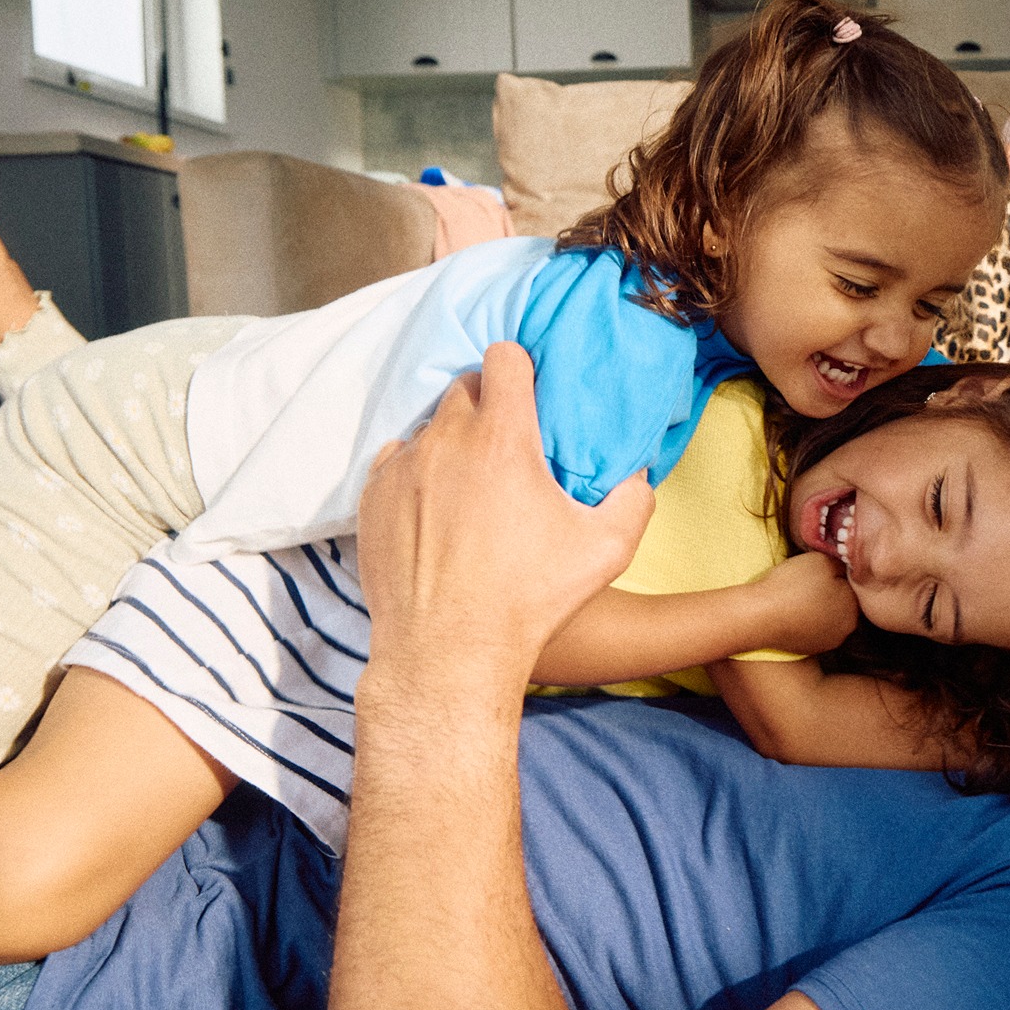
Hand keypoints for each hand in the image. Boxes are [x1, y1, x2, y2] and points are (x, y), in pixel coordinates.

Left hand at [355, 342, 653, 701]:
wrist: (447, 651)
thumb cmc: (528, 600)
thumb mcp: (606, 551)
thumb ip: (634, 499)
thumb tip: (637, 476)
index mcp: (502, 438)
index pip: (504, 357)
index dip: (520, 369)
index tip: (529, 395)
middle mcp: (446, 440)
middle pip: (464, 388)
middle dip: (487, 407)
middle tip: (506, 448)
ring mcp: (402, 468)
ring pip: (428, 428)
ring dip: (450, 444)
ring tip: (469, 487)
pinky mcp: (372, 498)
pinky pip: (395, 463)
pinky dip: (415, 476)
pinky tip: (434, 513)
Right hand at [748, 551, 861, 653]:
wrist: (759, 616)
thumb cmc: (792, 586)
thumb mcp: (822, 561)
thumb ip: (841, 565)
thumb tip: (845, 569)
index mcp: (854, 606)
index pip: (850, 585)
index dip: (833, 574)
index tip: (816, 572)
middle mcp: (846, 629)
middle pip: (840, 603)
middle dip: (828, 593)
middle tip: (806, 583)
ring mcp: (827, 643)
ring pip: (826, 617)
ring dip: (816, 608)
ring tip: (796, 598)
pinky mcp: (809, 650)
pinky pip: (811, 630)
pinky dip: (804, 621)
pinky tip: (790, 612)